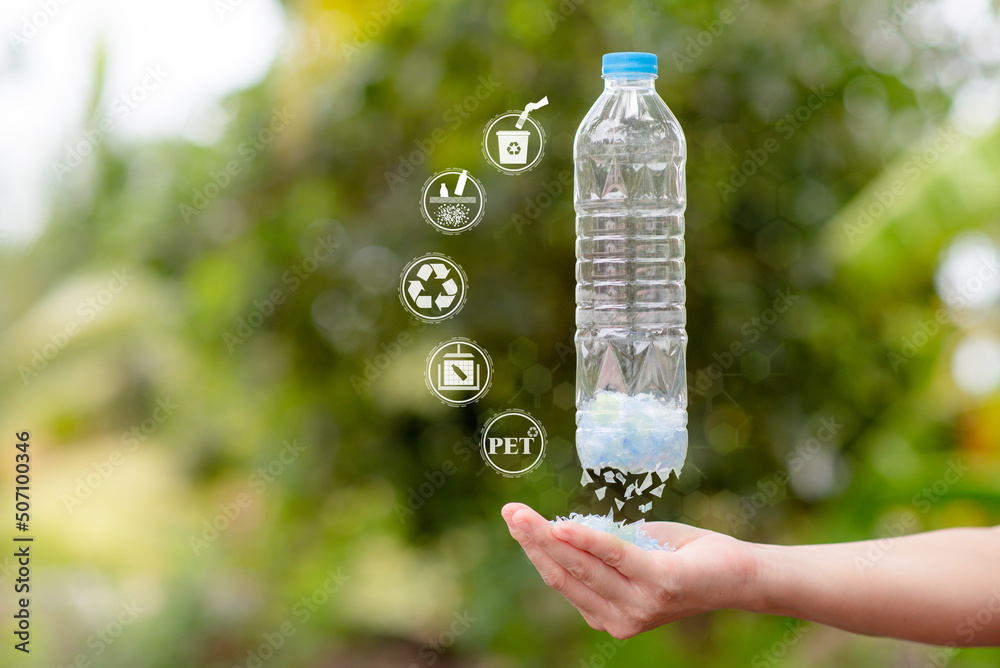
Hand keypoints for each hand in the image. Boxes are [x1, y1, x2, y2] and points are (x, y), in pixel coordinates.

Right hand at [501, 502, 759, 638]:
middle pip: (564, 574)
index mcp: (608, 614)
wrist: (740, 573)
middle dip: (532, 541)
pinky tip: (564, 525)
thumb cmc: (686, 558)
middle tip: (509, 512)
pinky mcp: (659, 586)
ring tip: (526, 515)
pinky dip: (588, 540)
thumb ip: (602, 547)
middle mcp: (618, 619)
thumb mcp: (634, 552)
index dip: (535, 549)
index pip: (561, 579)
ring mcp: (639, 606)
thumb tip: (565, 527)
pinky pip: (616, 557)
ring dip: (550, 537)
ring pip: (582, 566)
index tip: (515, 520)